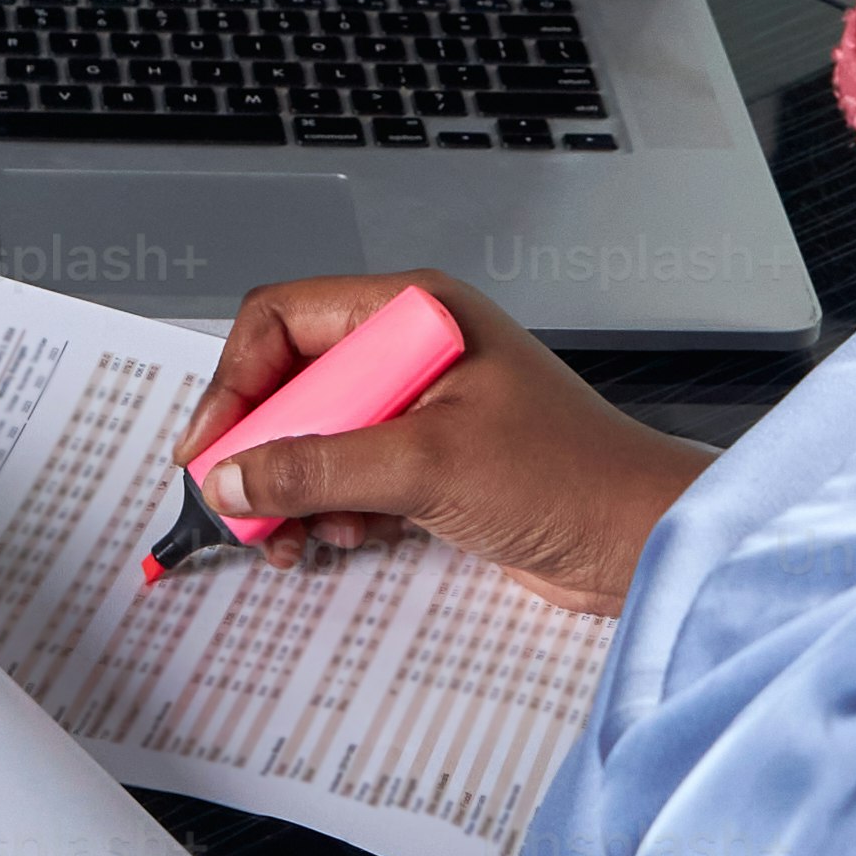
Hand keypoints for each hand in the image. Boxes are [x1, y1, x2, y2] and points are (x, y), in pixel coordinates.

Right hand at [174, 270, 713, 617]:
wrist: (643, 541)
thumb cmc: (571, 478)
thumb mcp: (427, 466)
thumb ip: (321, 469)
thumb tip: (233, 478)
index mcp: (414, 314)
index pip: (284, 319)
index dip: (236, 382)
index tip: (212, 451)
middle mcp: (412, 349)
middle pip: (293, 382)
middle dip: (263, 449)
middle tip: (244, 508)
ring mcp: (421, 405)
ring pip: (315, 435)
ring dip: (295, 489)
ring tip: (296, 537)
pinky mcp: (431, 459)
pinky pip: (349, 474)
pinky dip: (333, 509)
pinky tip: (348, 538)